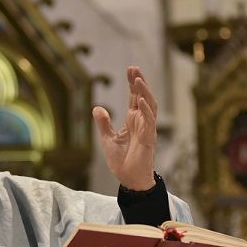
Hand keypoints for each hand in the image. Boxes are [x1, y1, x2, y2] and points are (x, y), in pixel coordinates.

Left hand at [92, 66, 156, 190]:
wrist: (129, 179)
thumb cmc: (122, 160)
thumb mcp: (107, 139)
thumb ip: (103, 123)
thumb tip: (97, 107)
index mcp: (133, 120)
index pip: (133, 97)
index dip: (132, 83)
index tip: (130, 69)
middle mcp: (142, 122)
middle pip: (143, 97)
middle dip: (139, 82)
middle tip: (134, 68)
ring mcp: (147, 129)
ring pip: (149, 106)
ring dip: (144, 92)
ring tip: (137, 79)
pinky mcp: (149, 139)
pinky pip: (149, 122)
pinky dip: (145, 110)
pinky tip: (139, 100)